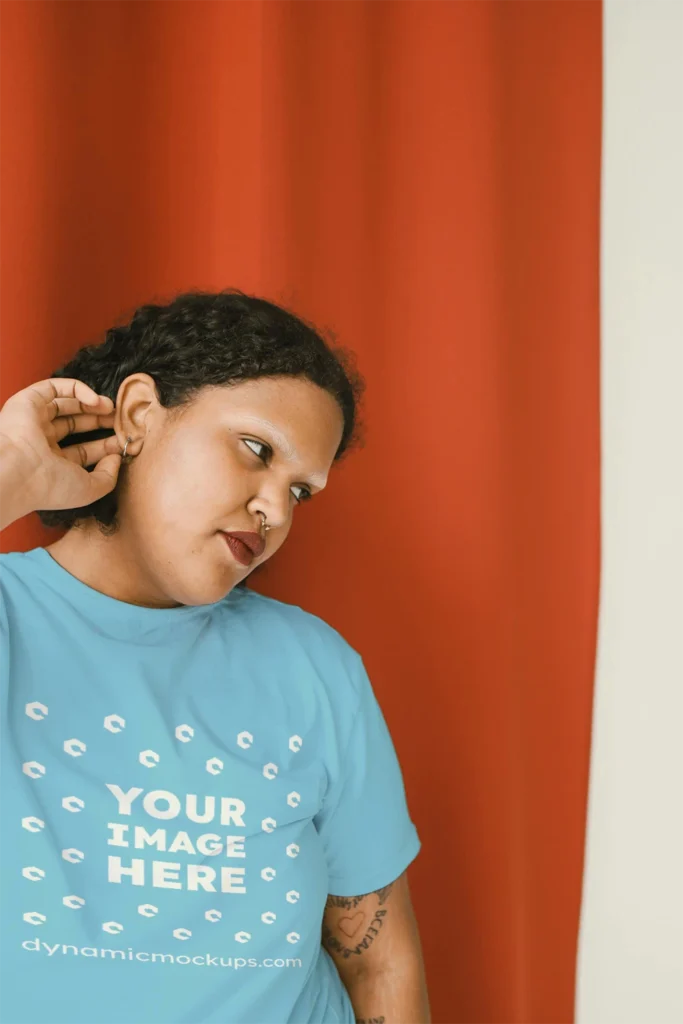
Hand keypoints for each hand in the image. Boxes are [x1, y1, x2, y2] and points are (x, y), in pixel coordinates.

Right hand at [0, 377, 123, 513]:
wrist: (19, 472)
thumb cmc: (51, 486)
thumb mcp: (90, 489)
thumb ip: (108, 476)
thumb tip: (116, 457)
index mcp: (52, 464)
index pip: (83, 451)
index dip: (106, 445)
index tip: (126, 441)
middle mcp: (41, 442)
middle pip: (76, 425)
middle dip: (100, 421)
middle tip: (120, 420)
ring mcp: (34, 421)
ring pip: (66, 405)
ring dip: (91, 404)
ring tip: (111, 408)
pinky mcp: (28, 401)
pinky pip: (54, 387)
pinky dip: (77, 389)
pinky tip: (96, 400)